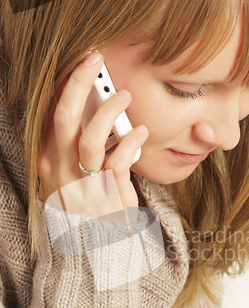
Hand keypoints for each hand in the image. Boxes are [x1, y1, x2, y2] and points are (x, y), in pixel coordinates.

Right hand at [37, 50, 148, 222]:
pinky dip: (130, 143)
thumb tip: (91, 112)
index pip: (51, 116)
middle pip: (64, 118)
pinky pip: (117, 163)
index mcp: (49, 163)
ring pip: (90, 139)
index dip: (65, 87)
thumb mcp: (70, 177)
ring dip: (108, 111)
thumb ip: (75, 148)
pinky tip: (140, 132)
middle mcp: (60, 172)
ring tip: (125, 97)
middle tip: (95, 60)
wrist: (96, 247)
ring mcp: (83, 185)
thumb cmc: (87, 206)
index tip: (82, 66)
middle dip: (78, 83)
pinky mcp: (107, 196)